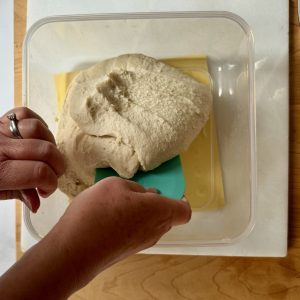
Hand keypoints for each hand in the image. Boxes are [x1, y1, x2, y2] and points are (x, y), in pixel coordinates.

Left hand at [0, 107, 64, 211]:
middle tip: (52, 175)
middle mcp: (0, 147)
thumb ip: (18, 195)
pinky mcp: (1, 119)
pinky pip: (26, 114)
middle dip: (57, 166)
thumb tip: (37, 202)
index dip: (51, 183)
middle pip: (46, 151)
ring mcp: (1, 130)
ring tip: (45, 156)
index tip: (47, 189)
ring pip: (38, 129)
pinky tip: (36, 138)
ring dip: (50, 144)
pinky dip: (37, 125)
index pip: (39, 173)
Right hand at [55, 177, 191, 289]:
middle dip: (156, 202)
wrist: (74, 250)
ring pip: (151, 223)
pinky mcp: (127, 250)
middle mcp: (155, 231)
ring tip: (120, 202)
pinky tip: (111, 216)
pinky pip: (137, 231)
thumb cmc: (99, 212)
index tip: (167, 191)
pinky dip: (131, 222)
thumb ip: (135, 187)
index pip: (184, 211)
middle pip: (166, 216)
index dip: (180, 200)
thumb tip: (145, 195)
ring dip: (142, 211)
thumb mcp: (116, 184)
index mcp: (159, 212)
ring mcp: (141, 243)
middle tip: (137, 192)